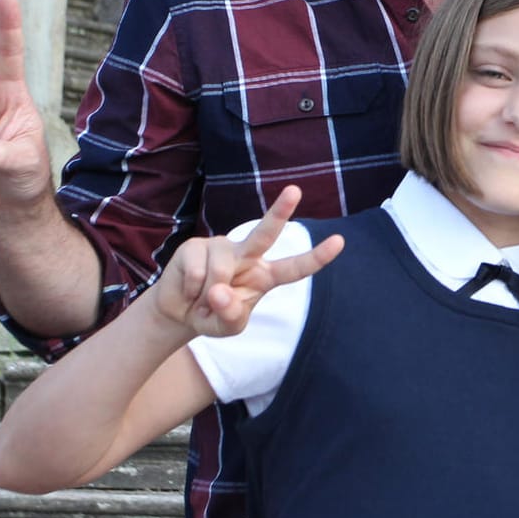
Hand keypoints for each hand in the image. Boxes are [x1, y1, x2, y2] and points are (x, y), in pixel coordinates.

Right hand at [153, 187, 343, 336]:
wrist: (178, 312)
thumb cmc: (212, 316)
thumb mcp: (227, 327)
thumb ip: (231, 315)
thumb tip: (219, 290)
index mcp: (265, 275)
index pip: (295, 268)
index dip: (317, 257)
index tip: (340, 241)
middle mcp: (247, 255)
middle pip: (266, 233)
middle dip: (280, 211)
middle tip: (295, 190)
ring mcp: (221, 246)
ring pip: (221, 270)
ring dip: (207, 295)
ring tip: (202, 299)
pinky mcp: (195, 246)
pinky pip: (197, 273)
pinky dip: (191, 291)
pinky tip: (189, 289)